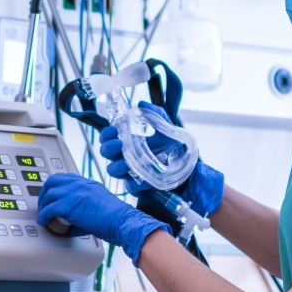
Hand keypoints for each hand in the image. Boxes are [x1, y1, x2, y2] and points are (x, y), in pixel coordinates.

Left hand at [37, 173, 170, 263]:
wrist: (119, 220)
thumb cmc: (115, 216)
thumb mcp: (99, 203)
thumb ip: (85, 206)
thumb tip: (75, 219)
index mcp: (87, 182)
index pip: (67, 178)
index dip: (57, 186)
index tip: (54, 194)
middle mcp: (78, 184)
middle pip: (53, 180)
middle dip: (45, 191)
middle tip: (44, 203)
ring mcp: (72, 192)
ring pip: (49, 193)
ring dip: (43, 204)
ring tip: (44, 214)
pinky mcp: (67, 205)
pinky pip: (48, 209)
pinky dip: (44, 216)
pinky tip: (44, 221)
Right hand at [99, 102, 225, 215]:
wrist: (185, 163)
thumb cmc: (171, 144)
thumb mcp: (165, 126)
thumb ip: (155, 114)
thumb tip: (141, 104)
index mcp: (126, 141)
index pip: (107, 137)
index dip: (106, 133)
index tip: (114, 129)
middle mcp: (124, 156)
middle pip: (105, 153)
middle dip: (109, 148)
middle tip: (119, 144)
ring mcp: (129, 171)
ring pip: (113, 171)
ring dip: (118, 166)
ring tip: (128, 163)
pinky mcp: (138, 186)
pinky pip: (131, 188)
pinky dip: (135, 184)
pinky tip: (143, 180)